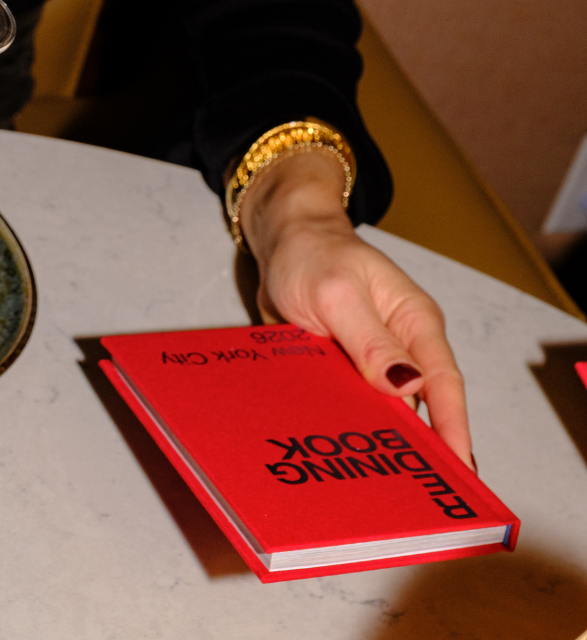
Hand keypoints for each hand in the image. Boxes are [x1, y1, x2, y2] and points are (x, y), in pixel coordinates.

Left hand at [239, 150, 472, 467]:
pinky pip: (349, 405)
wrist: (281, 240)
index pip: (443, 384)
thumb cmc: (314, 254)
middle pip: (416, 407)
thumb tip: (410, 385)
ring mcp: (370, 361)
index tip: (459, 475)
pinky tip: (335, 457)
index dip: (453, 431)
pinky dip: (345, 427)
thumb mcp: (338, 294)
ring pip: (381, 412)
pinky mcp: (342, 369)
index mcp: (415, 322)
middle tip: (411, 500)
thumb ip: (371, 339)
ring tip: (372, 490)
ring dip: (376, 442)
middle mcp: (400, 346)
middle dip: (417, 450)